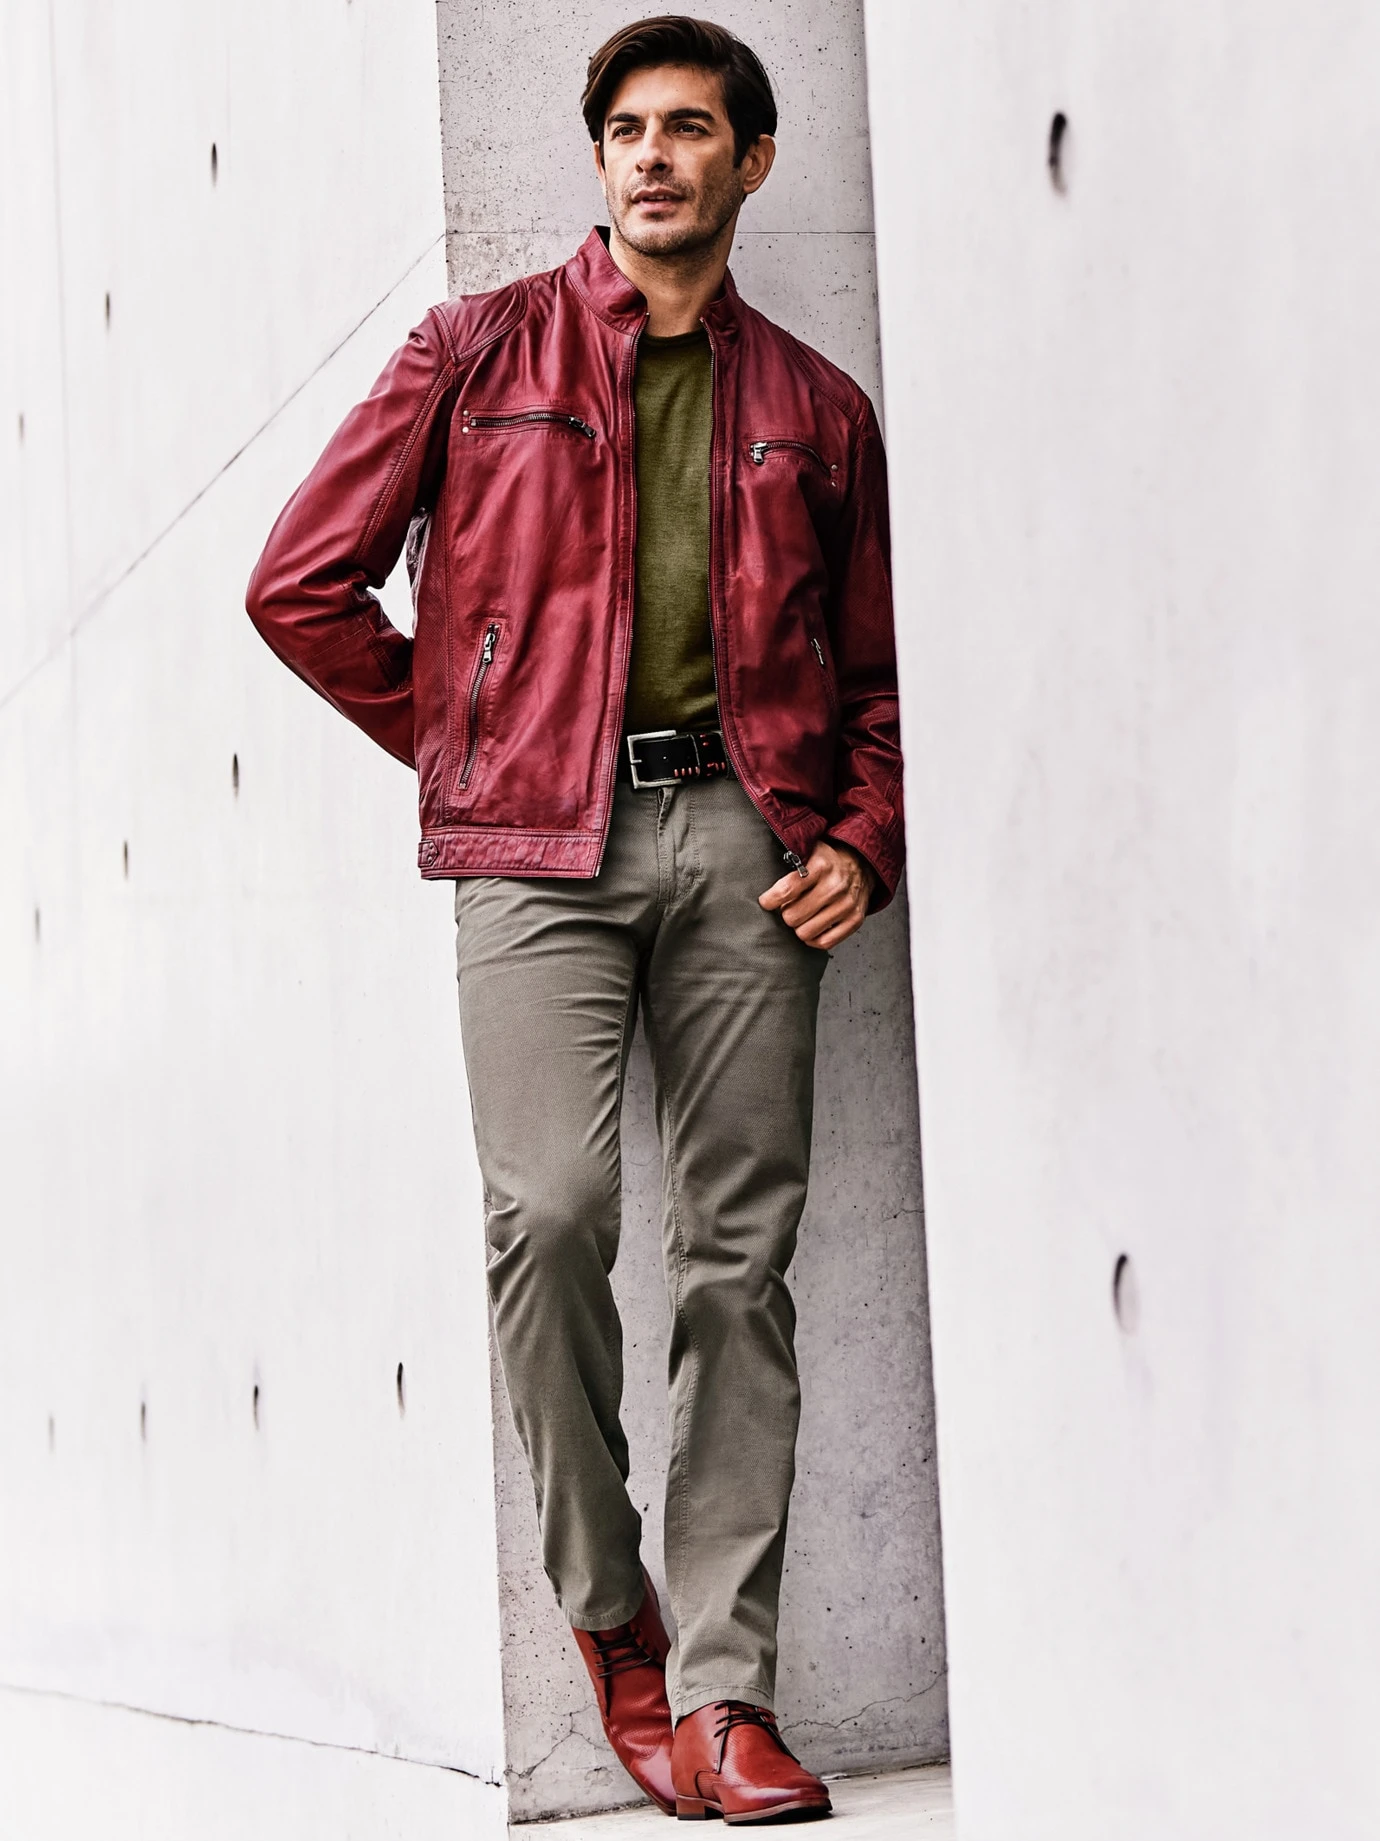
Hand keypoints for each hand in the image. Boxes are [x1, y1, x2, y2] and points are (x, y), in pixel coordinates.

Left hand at [759, 840, 875, 949]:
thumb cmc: (827, 861)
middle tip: (789, 907)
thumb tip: (757, 870)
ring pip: (805, 933)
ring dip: (798, 927)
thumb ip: (787, 858)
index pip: (786, 890)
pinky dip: (813, 939)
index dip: (770, 900)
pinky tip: (811, 928)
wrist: (861, 865)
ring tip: (801, 916)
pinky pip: (824, 943)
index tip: (766, 901)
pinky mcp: (855, 920)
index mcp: (821, 865)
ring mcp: (847, 905)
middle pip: (792, 916)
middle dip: (786, 913)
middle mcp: (836, 886)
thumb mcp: (808, 850)